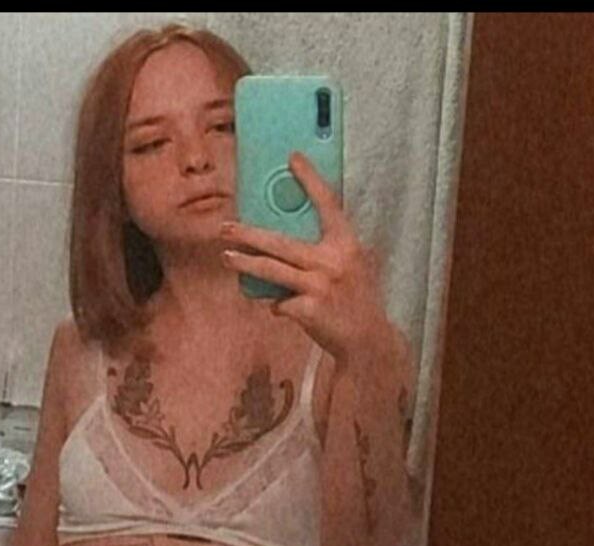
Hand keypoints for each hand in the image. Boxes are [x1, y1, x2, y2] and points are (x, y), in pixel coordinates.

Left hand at [220, 151, 386, 364]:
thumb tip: (288, 241)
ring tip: (227, 257)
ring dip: (245, 263)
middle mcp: (332, 261)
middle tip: (226, 227)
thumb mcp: (352, 266)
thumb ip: (328, 251)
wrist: (367, 340)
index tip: (293, 158)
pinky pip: (279, 303)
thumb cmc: (356, 301)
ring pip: (271, 270)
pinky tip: (280, 308)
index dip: (310, 180)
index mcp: (346, 244)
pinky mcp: (309, 310)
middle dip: (249, 234)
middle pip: (280, 242)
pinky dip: (276, 306)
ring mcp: (319, 286)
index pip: (327, 204)